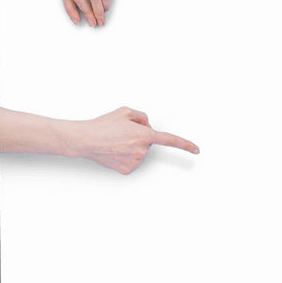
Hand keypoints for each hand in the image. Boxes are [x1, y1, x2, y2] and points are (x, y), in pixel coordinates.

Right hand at [70, 106, 199, 173]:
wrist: (84, 140)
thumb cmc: (103, 125)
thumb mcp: (126, 111)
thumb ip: (143, 117)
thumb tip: (148, 126)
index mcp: (145, 135)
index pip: (171, 140)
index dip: (185, 145)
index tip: (197, 150)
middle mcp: (142, 151)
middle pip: (148, 143)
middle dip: (139, 137)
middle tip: (122, 133)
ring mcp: (135, 162)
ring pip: (140, 153)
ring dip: (132, 147)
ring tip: (116, 142)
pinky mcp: (127, 171)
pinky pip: (132, 162)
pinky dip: (125, 157)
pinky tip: (114, 151)